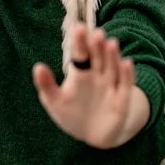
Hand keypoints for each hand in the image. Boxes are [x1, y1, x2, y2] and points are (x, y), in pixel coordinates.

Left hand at [33, 24, 135, 148]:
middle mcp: (97, 74)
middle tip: (96, 33)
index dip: (80, 42)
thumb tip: (38, 66)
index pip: (81, 53)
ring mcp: (110, 86)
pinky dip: (126, 75)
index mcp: (80, 71)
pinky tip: (126, 63)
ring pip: (112, 67)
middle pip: (98, 57)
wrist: (91, 136)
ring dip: (112, 56)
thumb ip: (46, 85)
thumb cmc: (70, 113)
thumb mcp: (54, 100)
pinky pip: (124, 85)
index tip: (78, 28)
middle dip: (97, 45)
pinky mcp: (121, 100)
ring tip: (111, 43)